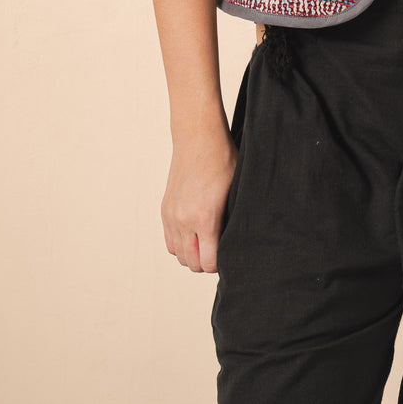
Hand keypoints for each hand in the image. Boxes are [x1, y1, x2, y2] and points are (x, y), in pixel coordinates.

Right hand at [160, 130, 237, 272]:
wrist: (199, 139)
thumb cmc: (223, 161)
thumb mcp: (236, 191)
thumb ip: (231, 220)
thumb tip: (236, 240)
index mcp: (205, 217)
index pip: (207, 263)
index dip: (219, 264)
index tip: (228, 256)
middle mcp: (184, 220)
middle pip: (192, 263)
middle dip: (206, 262)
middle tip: (219, 252)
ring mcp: (172, 215)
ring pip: (179, 255)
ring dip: (192, 255)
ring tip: (207, 245)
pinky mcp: (165, 209)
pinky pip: (170, 241)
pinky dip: (180, 245)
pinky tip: (194, 236)